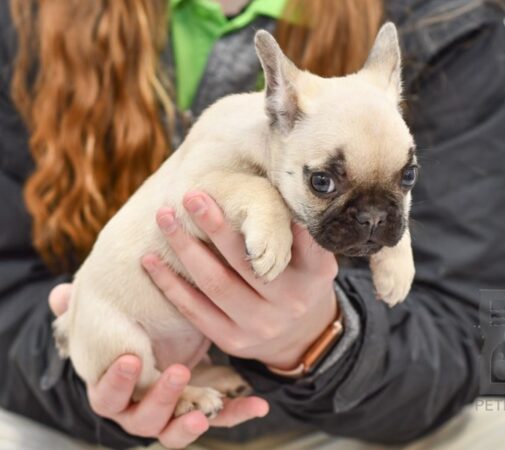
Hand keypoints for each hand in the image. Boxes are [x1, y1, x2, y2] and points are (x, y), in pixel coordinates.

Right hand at [49, 284, 268, 448]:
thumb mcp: (114, 316)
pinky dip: (238, 414)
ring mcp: (172, 416)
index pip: (108, 397)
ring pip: (175, 432)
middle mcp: (140, 410)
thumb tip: (58, 296)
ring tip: (207, 409)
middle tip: (178, 371)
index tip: (131, 358)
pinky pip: (220, 421)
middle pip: (144, 420)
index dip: (117, 382)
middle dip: (160, 399)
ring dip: (190, 422)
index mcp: (115, 391)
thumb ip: (86, 309)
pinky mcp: (202, 411)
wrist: (165, 343)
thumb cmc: (132, 330)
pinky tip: (260, 405)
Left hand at [142, 191, 338, 369]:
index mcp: (314, 276)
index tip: (238, 196)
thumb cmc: (300, 280)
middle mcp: (289, 303)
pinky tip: (150, 260)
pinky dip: (170, 285)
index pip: (293, 243)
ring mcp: (259, 326)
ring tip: (165, 219)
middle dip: (214, 226)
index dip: (266, 222)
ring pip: (215, 284)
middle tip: (192, 196)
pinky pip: (196, 311)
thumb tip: (276, 193)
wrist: (300, 335)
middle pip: (244, 260)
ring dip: (185, 249)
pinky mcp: (233, 341)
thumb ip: (299, 232)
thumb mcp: (315, 257)